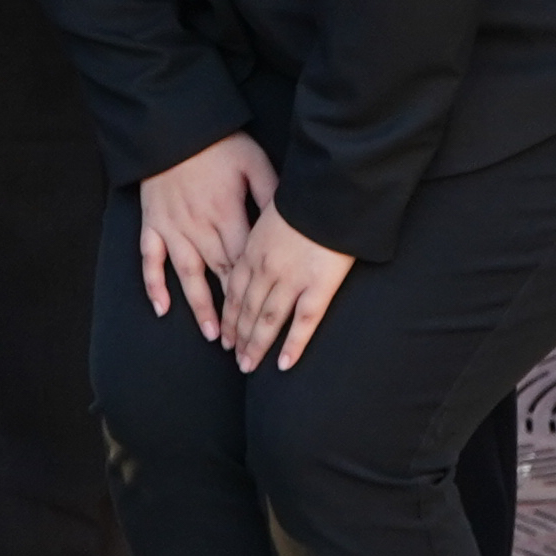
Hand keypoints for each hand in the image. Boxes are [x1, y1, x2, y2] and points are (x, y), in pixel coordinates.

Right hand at [135, 135, 275, 324]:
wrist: (172, 127)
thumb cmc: (217, 143)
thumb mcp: (253, 162)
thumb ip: (271, 193)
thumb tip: (291, 219)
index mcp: (226, 215)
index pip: (245, 263)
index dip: (256, 292)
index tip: (269, 318)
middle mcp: (199, 228)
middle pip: (220, 276)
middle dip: (233, 310)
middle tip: (245, 342)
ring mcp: (173, 229)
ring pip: (188, 275)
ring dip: (200, 307)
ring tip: (212, 335)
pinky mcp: (152, 224)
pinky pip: (150, 260)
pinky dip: (154, 285)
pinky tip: (161, 309)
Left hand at [218, 209, 354, 369]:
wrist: (330, 189)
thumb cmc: (306, 195)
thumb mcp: (272, 209)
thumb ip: (265, 232)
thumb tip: (263, 244)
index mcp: (254, 248)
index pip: (235, 289)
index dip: (229, 314)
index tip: (225, 333)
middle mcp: (267, 267)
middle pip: (248, 308)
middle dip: (239, 335)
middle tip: (235, 357)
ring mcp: (291, 279)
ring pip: (268, 319)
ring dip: (256, 345)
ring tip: (249, 366)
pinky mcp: (318, 285)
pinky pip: (303, 321)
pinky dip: (292, 345)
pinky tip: (283, 364)